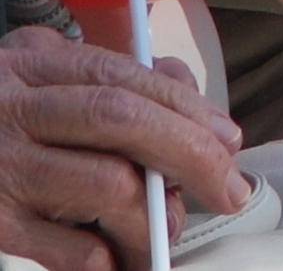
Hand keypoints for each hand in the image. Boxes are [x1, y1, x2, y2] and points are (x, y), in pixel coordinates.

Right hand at [0, 29, 247, 270]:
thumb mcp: (38, 73)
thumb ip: (110, 77)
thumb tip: (187, 97)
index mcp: (32, 64)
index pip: (127, 79)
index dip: (189, 110)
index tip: (228, 141)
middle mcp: (12, 109)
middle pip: (122, 122)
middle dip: (192, 156)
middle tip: (227, 189)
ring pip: (105, 187)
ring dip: (155, 215)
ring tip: (167, 229)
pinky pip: (70, 250)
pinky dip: (110, 260)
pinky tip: (124, 260)